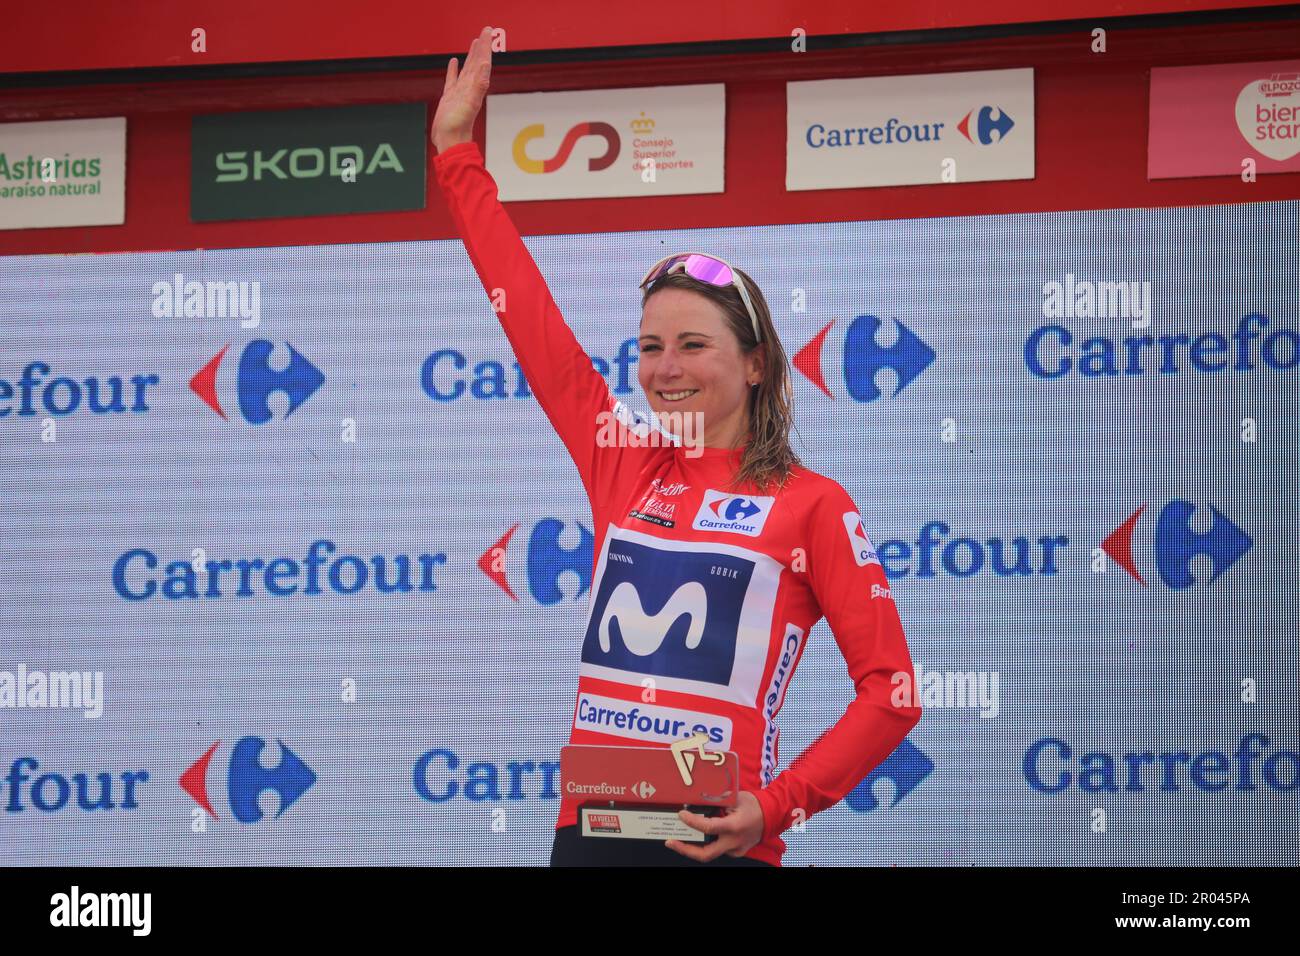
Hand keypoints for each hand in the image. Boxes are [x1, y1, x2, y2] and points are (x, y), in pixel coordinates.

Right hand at [433, 25, 493, 151]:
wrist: (450, 141)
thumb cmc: (459, 124)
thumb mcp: (470, 102)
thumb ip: (479, 85)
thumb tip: (486, 65)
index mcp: (475, 86)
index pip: (482, 61)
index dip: (485, 46)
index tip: (488, 32)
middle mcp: (469, 87)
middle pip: (477, 62)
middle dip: (481, 47)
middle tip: (485, 31)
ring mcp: (460, 92)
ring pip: (467, 68)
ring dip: (471, 55)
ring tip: (474, 42)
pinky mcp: (449, 97)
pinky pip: (452, 79)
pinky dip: (453, 69)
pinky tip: (454, 61)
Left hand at [665, 790, 765, 861]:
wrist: (771, 815)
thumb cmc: (753, 804)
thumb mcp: (735, 797)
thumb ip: (717, 801)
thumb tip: (697, 801)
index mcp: (734, 826)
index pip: (708, 828)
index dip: (692, 822)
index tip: (681, 815)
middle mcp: (734, 842)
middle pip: (705, 854)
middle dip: (685, 849)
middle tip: (670, 842)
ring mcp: (735, 850)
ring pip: (710, 853)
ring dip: (693, 847)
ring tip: (678, 838)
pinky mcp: (736, 852)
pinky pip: (718, 849)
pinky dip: (707, 843)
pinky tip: (698, 836)